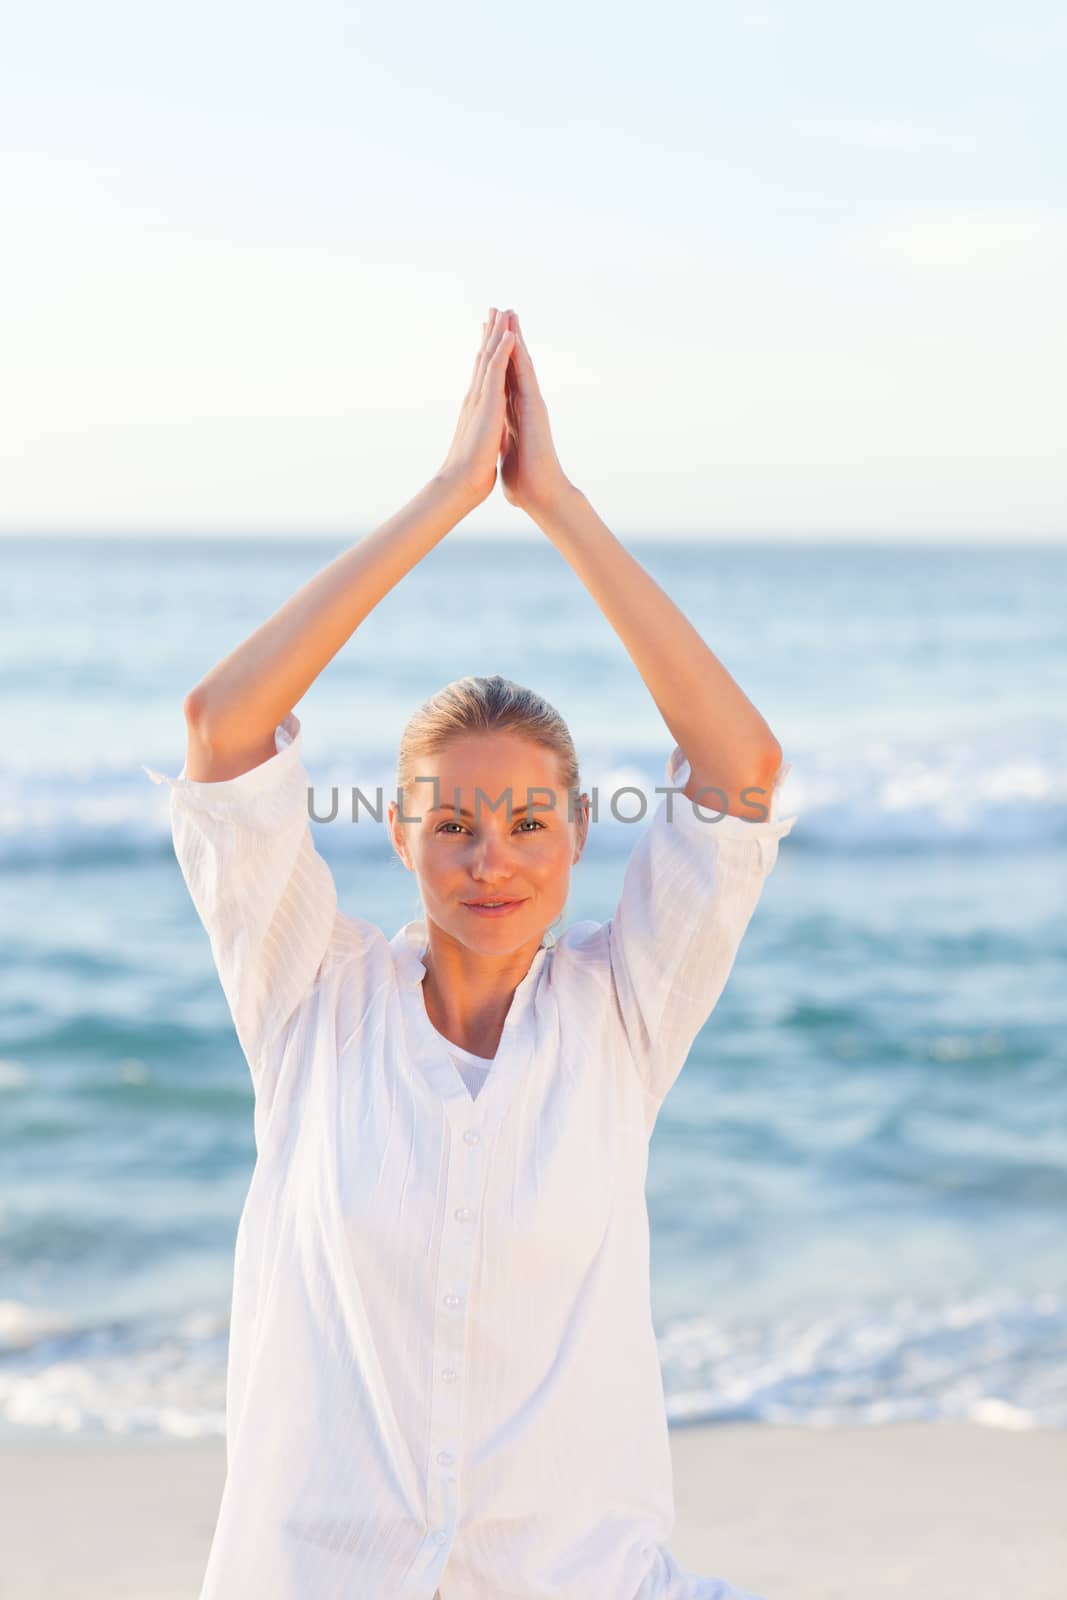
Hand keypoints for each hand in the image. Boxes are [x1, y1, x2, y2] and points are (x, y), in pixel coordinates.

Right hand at [436, 308, 514, 508]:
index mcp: (478, 409)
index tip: (491, 336)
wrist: (463, 483)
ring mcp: (480, 398)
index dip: (488, 354)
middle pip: (484, 359)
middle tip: (492, 311)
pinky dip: (502, 351)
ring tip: (501, 311)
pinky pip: (495, 370)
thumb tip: (483, 436)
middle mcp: (477, 398)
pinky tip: (509, 334)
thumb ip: (482, 434)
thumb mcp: (481, 445)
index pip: (484, 375)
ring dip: (496, 333)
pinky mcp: (487, 402)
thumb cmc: (470, 472)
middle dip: (489, 334)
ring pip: (489, 358)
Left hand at [500, 310, 572, 518]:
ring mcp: (531, 405)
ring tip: (509, 314)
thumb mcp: (506, 459)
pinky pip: (525, 375)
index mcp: (514, 417)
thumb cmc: (524, 484)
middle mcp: (524, 407)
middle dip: (504, 339)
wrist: (540, 494)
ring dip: (515, 338)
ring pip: (521, 364)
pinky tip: (515, 337)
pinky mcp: (535, 408)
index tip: (486, 339)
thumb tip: (495, 457)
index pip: (503, 381)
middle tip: (497, 313)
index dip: (495, 359)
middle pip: (511, 366)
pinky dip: (520, 355)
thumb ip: (503, 451)